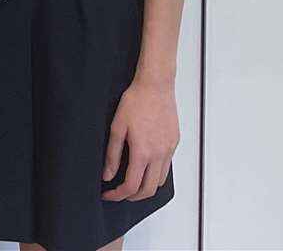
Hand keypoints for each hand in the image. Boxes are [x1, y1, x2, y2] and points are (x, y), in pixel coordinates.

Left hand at [101, 78, 179, 201]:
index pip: (131, 186)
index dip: (118, 195)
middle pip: (148, 190)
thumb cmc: (137, 101)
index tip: (109, 194)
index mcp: (142, 152)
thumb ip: (112, 154)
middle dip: (132, 197)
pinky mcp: (174, 143)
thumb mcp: (117, 127)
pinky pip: (167, 167)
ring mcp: (169, 149)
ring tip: (133, 182)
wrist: (156, 85)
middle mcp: (159, 154)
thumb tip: (108, 174)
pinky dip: (156, 174)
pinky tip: (146, 166)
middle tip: (120, 192)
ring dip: (146, 187)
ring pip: (160, 181)